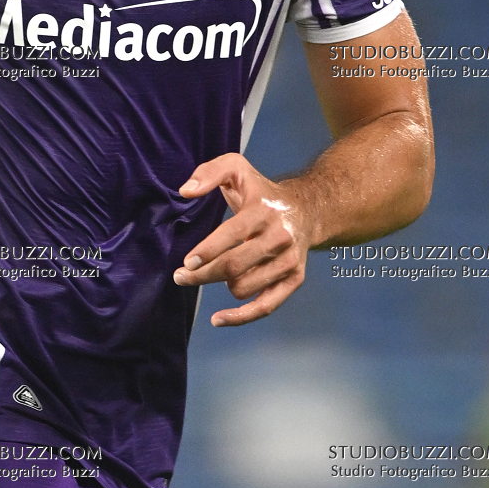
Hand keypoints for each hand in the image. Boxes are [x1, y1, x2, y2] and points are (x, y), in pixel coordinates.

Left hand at [172, 153, 309, 326]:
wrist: (307, 209)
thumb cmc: (262, 192)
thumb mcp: (237, 169)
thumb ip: (208, 172)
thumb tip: (185, 190)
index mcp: (264, 210)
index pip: (232, 234)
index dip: (207, 251)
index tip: (186, 263)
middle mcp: (280, 237)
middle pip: (234, 266)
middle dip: (202, 275)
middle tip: (180, 276)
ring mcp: (289, 261)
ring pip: (244, 287)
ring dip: (222, 284)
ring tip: (214, 273)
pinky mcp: (294, 279)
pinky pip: (266, 306)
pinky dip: (241, 317)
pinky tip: (217, 318)